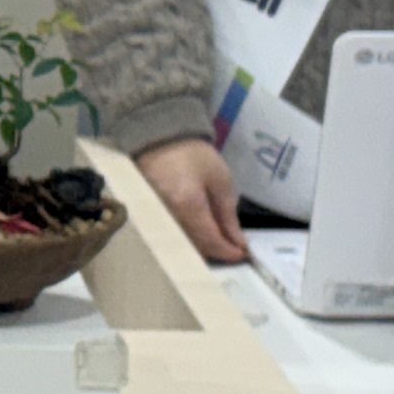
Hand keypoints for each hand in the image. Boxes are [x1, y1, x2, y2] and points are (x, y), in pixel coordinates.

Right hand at [135, 138, 251, 265]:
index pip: (211, 240)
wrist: (159, 140)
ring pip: (184, 245)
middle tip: (234, 248)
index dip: (229, 251)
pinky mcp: (150, 218)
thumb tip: (237, 241)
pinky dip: (190, 239)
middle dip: (218, 252)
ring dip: (204, 247)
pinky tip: (202, 233)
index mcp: (189, 206)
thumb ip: (228, 213)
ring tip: (221, 240)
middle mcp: (169, 218)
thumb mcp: (219, 179)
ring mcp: (157, 220)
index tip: (243, 253)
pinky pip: (174, 237)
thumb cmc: (193, 156)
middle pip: (196, 248)